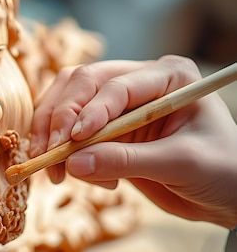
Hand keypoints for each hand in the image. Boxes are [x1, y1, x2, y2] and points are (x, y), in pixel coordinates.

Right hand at [30, 55, 236, 227]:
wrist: (229, 195)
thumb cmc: (222, 170)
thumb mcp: (181, 163)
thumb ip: (127, 161)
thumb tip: (73, 163)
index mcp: (168, 76)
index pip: (117, 84)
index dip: (90, 110)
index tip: (74, 139)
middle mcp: (140, 82)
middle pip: (82, 84)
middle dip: (61, 119)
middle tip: (52, 153)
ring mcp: (119, 105)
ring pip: (67, 102)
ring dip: (53, 134)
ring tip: (58, 170)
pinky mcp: (106, 129)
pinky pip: (70, 132)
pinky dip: (64, 151)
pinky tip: (80, 174)